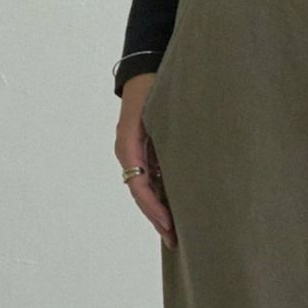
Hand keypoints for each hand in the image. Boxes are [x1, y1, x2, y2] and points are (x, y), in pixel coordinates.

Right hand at [115, 74, 175, 248]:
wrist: (145, 67)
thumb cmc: (155, 84)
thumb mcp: (159, 109)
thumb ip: (165, 136)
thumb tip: (179, 165)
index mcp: (128, 145)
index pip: (139, 186)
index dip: (154, 207)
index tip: (169, 223)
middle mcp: (128, 152)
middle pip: (141, 194)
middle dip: (157, 218)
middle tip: (174, 240)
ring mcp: (134, 152)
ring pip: (145, 189)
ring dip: (159, 211)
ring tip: (175, 233)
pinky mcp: (144, 150)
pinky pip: (150, 179)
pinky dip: (161, 196)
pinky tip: (174, 210)